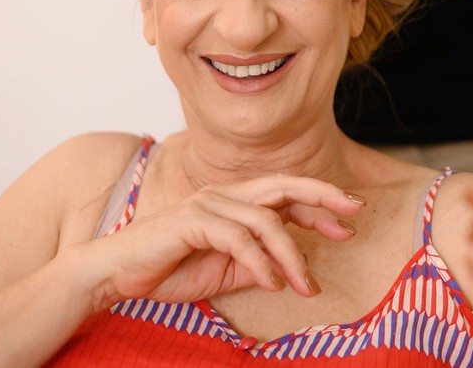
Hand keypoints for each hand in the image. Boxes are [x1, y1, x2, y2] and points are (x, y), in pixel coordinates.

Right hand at [82, 175, 364, 310]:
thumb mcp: (226, 270)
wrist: (118, 274)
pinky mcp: (192, 220)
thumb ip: (258, 264)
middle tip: (354, 214)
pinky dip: (261, 262)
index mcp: (236, 201)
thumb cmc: (171, 269)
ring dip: (292, 255)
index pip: (287, 194)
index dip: (321, 204)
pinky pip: (239, 238)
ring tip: (306, 286)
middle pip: (284, 186)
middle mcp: (226, 194)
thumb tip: (292, 273)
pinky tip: (273, 284)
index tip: (352, 220)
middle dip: (322, 198)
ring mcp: (209, 203)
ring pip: (267, 220)